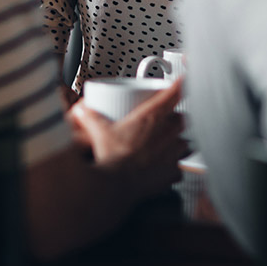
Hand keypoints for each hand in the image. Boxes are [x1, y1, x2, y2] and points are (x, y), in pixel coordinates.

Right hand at [68, 78, 187, 194]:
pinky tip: (162, 167)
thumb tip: (82, 109)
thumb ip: (90, 117)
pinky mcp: (173, 172)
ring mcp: (173, 153)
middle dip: (174, 117)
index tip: (185, 80)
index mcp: (152, 117)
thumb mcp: (99, 132)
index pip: (175, 93)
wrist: (119, 185)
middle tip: (163, 120)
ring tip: (163, 144)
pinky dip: (172, 166)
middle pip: (181, 118)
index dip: (182, 84)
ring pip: (184, 141)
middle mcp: (167, 133)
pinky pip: (179, 167)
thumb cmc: (114, 159)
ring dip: (176, 141)